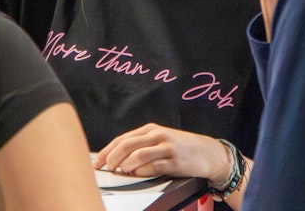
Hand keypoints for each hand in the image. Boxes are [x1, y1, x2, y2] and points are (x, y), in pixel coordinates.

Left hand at [93, 123, 231, 183]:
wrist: (207, 152)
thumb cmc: (180, 147)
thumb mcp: (159, 140)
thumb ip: (140, 145)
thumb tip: (116, 158)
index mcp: (149, 129)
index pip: (122, 139)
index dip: (107, 151)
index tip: (98, 162)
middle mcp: (157, 135)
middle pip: (127, 145)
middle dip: (112, 159)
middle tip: (107, 168)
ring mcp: (166, 147)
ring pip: (138, 155)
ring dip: (126, 165)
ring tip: (122, 172)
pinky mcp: (174, 161)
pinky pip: (153, 166)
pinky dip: (141, 171)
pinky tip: (137, 174)